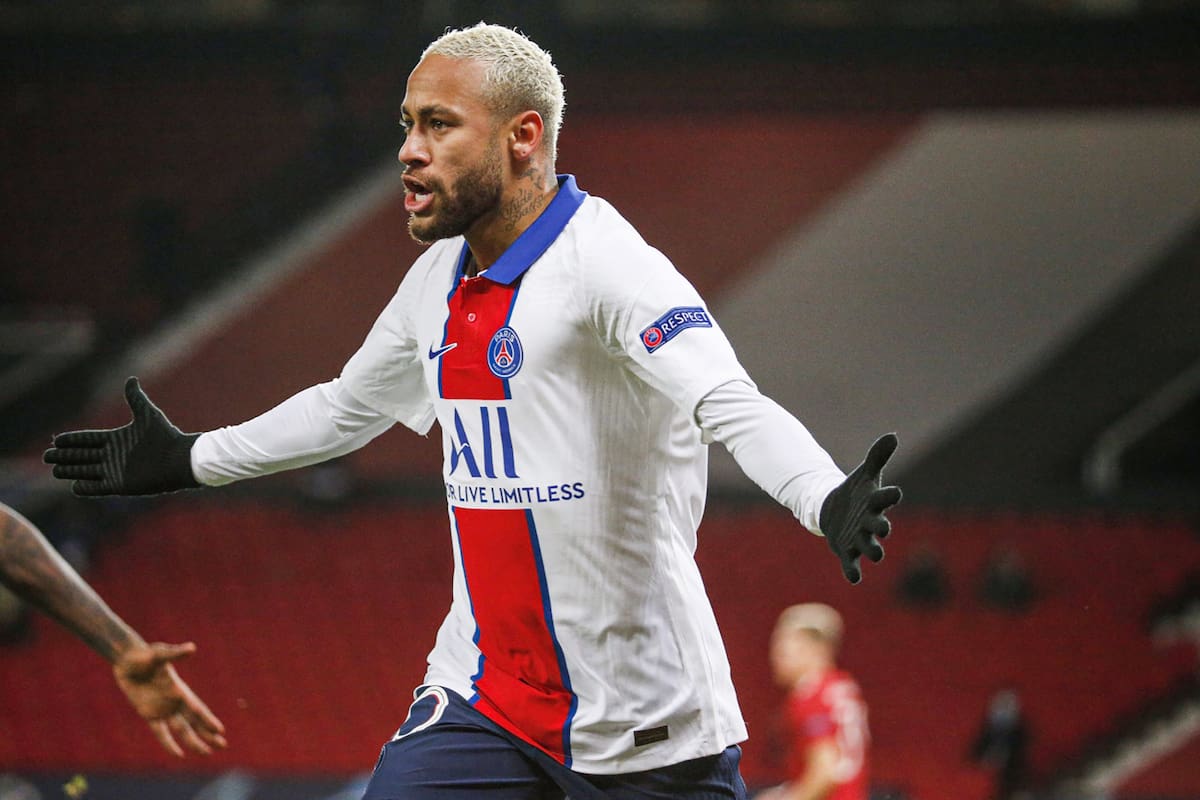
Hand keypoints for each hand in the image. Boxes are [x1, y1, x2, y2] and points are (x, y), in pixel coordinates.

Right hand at [44, 377, 199, 495]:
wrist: (180, 459)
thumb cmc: (165, 436)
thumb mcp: (147, 415)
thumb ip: (135, 399)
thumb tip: (131, 379)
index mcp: (117, 439)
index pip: (88, 440)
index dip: (72, 440)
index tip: (56, 440)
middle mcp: (114, 456)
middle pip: (83, 456)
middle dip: (65, 456)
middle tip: (47, 456)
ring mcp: (116, 471)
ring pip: (86, 471)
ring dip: (71, 471)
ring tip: (55, 470)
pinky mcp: (121, 486)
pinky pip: (99, 488)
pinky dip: (86, 488)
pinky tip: (74, 486)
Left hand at [113, 641, 226, 756]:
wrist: (128, 659)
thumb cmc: (145, 654)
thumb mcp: (159, 653)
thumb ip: (174, 654)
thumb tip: (191, 648)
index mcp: (179, 690)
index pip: (196, 709)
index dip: (207, 720)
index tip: (219, 730)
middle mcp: (175, 701)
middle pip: (194, 722)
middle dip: (208, 734)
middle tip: (222, 745)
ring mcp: (163, 709)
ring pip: (182, 730)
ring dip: (194, 741)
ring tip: (206, 752)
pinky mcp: (149, 714)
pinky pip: (160, 732)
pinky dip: (168, 743)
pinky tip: (178, 754)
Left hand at [819, 433, 902, 583]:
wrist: (836, 510)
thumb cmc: (855, 493)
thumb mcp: (863, 474)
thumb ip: (877, 457)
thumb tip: (892, 435)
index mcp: (875, 503)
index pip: (887, 498)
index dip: (890, 496)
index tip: (895, 492)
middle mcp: (871, 523)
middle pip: (880, 527)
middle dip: (882, 528)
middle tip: (884, 528)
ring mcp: (860, 538)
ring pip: (870, 548)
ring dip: (872, 550)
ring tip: (876, 554)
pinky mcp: (846, 550)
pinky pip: (852, 565)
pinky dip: (853, 571)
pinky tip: (854, 576)